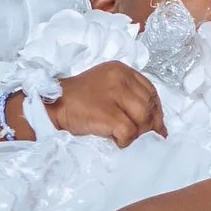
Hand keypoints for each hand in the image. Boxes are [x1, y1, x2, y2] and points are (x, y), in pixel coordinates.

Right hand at [45, 60, 165, 145]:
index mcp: (122, 70)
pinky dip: (126, 140)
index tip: (156, 124)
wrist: (53, 105)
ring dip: (138, 133)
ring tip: (127, 138)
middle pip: (149, 105)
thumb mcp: (106, 86)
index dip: (157, 110)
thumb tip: (154, 121)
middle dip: (151, 124)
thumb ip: (128, 95)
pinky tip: (117, 141)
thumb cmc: (79, 99)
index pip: (151, 91)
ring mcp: (114, 95)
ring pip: (143, 119)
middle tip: (147, 137)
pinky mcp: (107, 113)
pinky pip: (129, 132)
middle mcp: (120, 78)